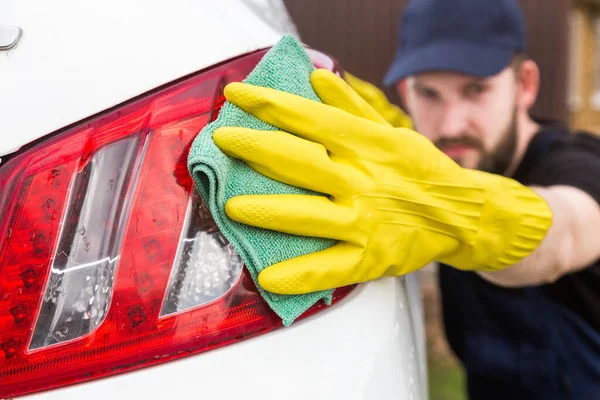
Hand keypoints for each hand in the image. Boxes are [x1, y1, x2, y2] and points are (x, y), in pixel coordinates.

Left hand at [213, 69, 551, 293]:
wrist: (461, 213)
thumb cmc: (419, 170)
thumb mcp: (392, 131)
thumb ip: (353, 107)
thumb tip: (319, 77)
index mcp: (367, 146)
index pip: (311, 120)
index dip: (271, 105)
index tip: (237, 94)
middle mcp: (363, 182)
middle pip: (303, 163)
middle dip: (257, 149)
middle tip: (223, 140)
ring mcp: (366, 222)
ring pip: (310, 216)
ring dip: (269, 211)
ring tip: (232, 207)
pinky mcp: (371, 258)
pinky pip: (330, 268)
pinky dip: (299, 275)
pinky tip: (267, 277)